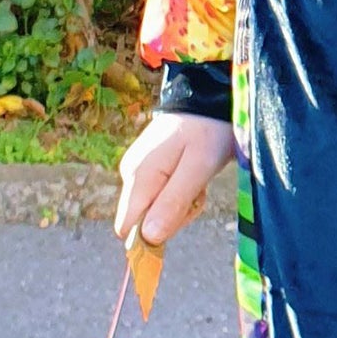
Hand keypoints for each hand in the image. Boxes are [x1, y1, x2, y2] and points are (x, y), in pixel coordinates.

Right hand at [114, 111, 236, 247]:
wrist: (208, 99)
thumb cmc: (207, 131)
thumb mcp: (198, 168)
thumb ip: (173, 202)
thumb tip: (148, 237)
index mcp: (139, 176)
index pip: (128, 228)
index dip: (154, 234)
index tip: (184, 215)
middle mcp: (131, 175)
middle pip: (143, 222)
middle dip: (173, 217)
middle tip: (198, 192)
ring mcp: (137, 171)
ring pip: (153, 211)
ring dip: (181, 205)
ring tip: (198, 180)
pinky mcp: (147, 170)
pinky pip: (159, 198)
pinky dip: (180, 194)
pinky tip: (193, 175)